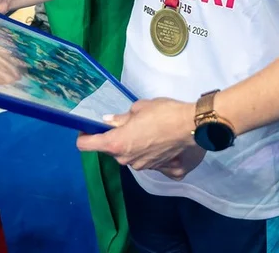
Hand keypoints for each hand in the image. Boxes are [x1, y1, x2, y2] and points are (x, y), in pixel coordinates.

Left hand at [77, 98, 202, 177]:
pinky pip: (148, 160)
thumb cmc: (164, 113)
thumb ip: (122, 118)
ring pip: (131, 156)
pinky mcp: (160, 170)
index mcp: (117, 144)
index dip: (84, 135)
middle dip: (116, 138)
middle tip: (129, 122)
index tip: (88, 128)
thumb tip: (110, 121)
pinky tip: (163, 141)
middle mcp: (127, 160)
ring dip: (134, 145)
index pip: (86, 145)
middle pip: (112, 150)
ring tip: (150, 130)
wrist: (194, 126)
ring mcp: (143, 167)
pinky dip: (151, 151)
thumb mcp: (139, 108)